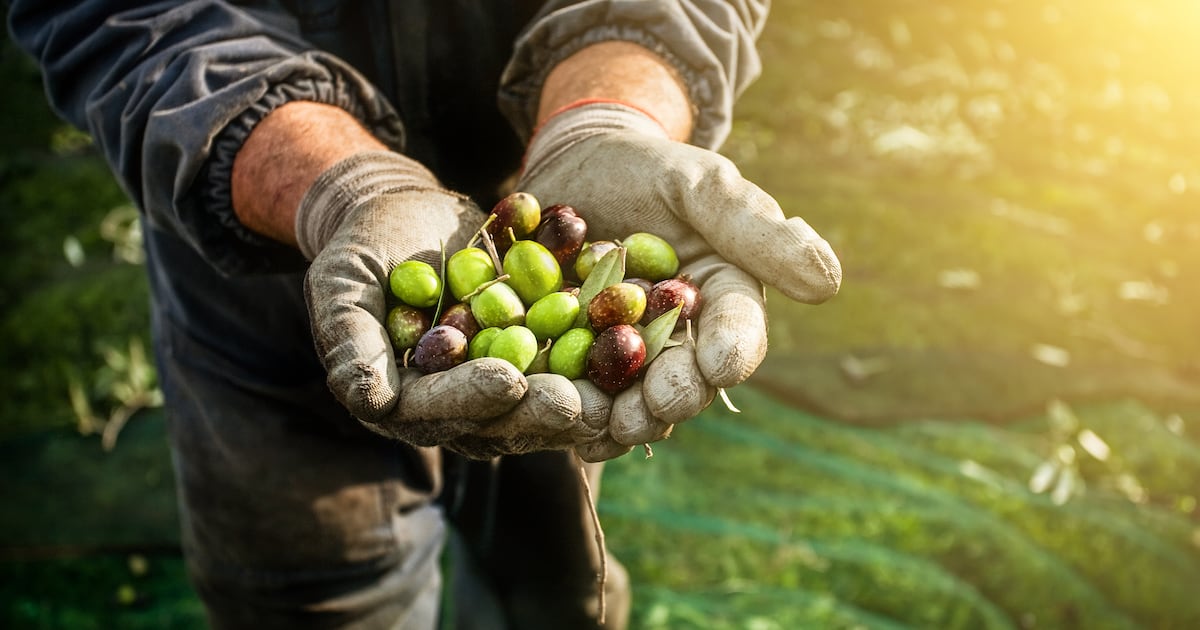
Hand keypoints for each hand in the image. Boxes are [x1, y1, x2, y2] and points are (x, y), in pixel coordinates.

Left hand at [517, 103, 840, 460]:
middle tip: (657, 407)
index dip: (732, 350)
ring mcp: (623, 354)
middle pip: (685, 378)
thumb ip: (754, 228)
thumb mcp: (700, 183)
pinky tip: (557, 421)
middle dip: (674, 397)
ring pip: (629, 397)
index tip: (721, 366)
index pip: (738, 331)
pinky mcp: (571, 357)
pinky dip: (566, 407)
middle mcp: (679, 338)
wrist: (574, 166)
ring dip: (620, 417)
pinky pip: (572, 389)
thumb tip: (828, 282)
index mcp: (722, 298)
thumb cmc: (647, 168)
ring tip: (606, 427)